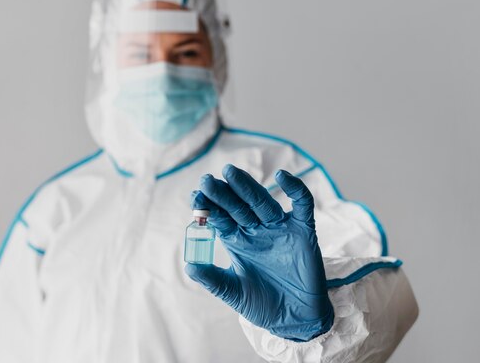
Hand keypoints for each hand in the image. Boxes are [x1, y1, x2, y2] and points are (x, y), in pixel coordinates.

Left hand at [186, 164, 333, 340]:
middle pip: (237, 206)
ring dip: (247, 187)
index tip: (194, 197)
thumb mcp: (233, 292)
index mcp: (237, 241)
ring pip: (262, 202)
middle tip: (206, 180)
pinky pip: (301, 205)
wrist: (295, 319)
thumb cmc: (262, 304)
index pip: (220, 217)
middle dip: (222, 193)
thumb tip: (188, 266)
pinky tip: (282, 176)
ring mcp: (279, 228)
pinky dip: (295, 189)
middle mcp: (256, 230)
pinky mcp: (303, 231)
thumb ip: (212, 279)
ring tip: (230, 172)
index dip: (207, 207)